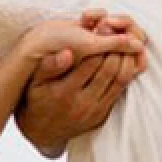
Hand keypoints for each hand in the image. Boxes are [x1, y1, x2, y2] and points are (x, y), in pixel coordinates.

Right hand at [15, 11, 148, 153]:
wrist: (40, 132)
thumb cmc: (37, 100)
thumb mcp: (35, 83)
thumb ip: (49, 65)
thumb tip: (67, 52)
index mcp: (64, 93)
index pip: (91, 62)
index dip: (100, 42)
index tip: (103, 29)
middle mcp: (82, 104)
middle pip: (110, 69)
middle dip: (116, 48)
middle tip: (118, 33)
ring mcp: (95, 112)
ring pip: (121, 80)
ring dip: (126, 59)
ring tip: (124, 44)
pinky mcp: (103, 116)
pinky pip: (121, 91)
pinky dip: (126, 73)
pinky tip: (123, 60)